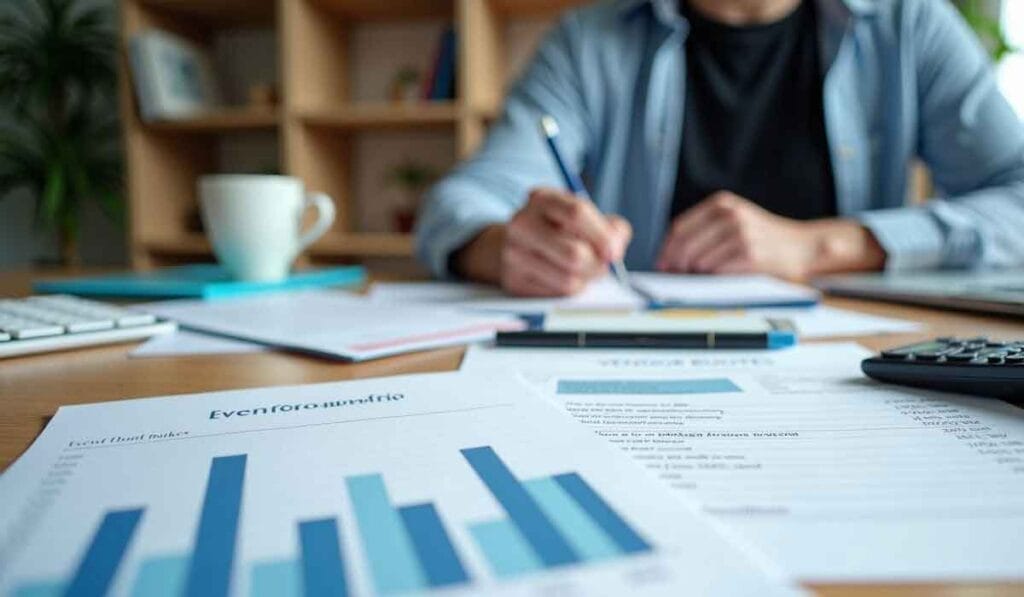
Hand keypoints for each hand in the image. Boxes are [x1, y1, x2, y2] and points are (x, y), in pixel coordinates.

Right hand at [456, 188, 631, 296]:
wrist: (515, 244)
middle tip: (603, 267)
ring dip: (585, 280)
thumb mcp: (585, 217)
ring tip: (583, 272)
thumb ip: (610, 228)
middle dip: (597, 266)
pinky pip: (556, 294)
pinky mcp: (514, 280)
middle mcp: (522, 223)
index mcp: (542, 199)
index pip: (577, 213)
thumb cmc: (560, 230)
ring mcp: (514, 253)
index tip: (615, 253)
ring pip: (568, 279)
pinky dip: (569, 290)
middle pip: (574, 253)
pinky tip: (565, 278)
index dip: (602, 236)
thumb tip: (614, 251)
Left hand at [657, 191, 885, 279]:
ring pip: (698, 261)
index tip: (661, 264)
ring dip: (696, 275)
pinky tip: (720, 280)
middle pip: (685, 244)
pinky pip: (717, 272)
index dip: (667, 249)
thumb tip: (670, 258)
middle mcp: (730, 215)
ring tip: (705, 278)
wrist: (805, 246)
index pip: (680, 227)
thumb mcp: (734, 221)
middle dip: (677, 265)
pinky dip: (713, 280)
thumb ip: (705, 231)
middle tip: (677, 277)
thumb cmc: (765, 239)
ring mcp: (740, 234)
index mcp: (722, 204)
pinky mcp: (750, 255)